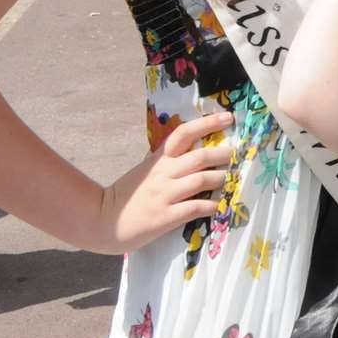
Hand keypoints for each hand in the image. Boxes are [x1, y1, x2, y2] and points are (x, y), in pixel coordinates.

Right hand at [85, 111, 234, 253]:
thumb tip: (197, 147)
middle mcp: (163, 174)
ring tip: (230, 179)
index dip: (207, 123)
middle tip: (236, 154)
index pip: (183, 133)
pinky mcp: (165, 217)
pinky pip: (195, 208)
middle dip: (223, 154)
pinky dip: (211, 205)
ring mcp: (164, 195)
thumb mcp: (146, 170)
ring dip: (221, 179)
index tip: (228, 117)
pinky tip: (219, 205)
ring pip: (202, 180)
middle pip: (200, 156)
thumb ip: (168, 160)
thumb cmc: (128, 194)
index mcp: (159, 159)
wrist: (101, 220)